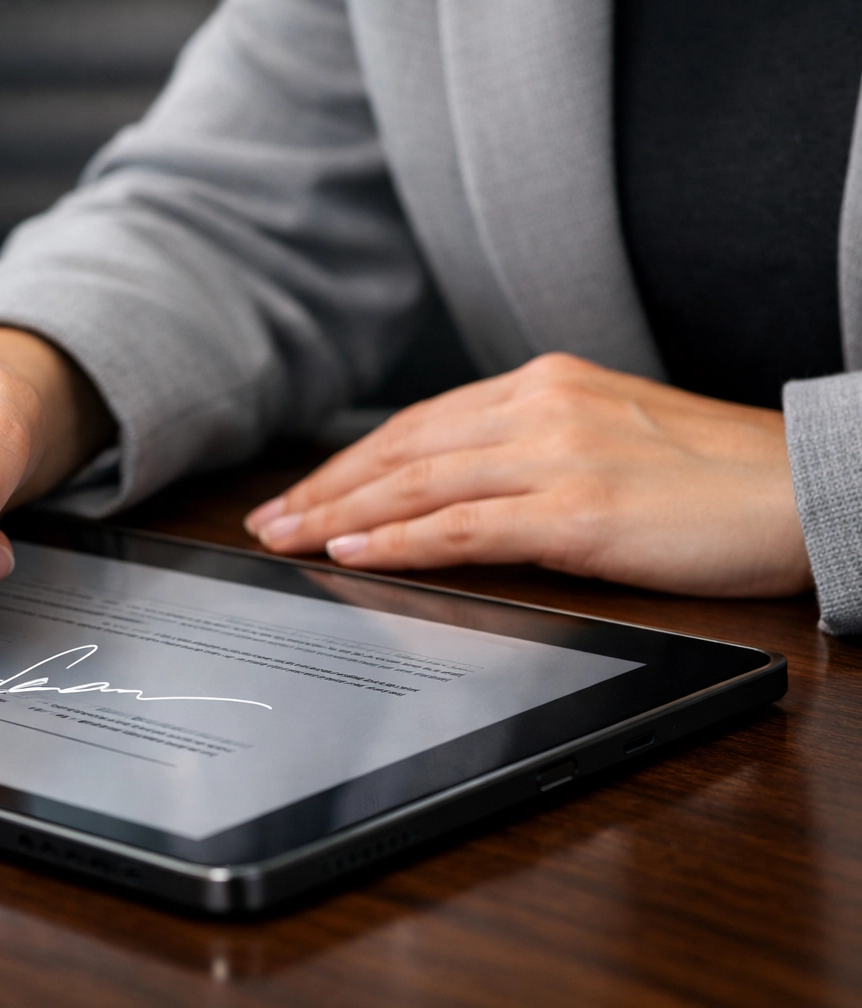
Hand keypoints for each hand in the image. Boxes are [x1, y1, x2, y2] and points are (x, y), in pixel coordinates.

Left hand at [244, 353, 812, 596]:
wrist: (807, 489)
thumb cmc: (715, 476)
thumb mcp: (608, 438)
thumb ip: (530, 451)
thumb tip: (453, 493)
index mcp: (545, 384)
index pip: (419, 425)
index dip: (351, 462)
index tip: (305, 492)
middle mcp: (541, 407)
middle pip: (401, 450)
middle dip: (324, 489)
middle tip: (269, 520)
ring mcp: (557, 455)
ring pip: (416, 485)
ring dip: (339, 516)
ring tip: (288, 540)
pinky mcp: (578, 510)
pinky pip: (461, 528)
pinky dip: (397, 542)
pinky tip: (352, 554)